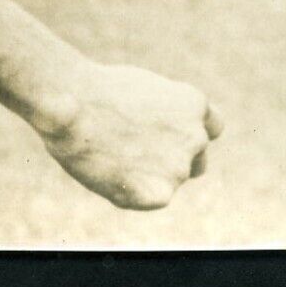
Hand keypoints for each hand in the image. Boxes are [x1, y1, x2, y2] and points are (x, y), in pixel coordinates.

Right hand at [36, 60, 223, 209]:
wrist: (73, 104)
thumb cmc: (95, 90)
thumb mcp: (140, 87)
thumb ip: (162, 114)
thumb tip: (160, 138)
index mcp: (192, 102)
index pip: (212, 127)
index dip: (191, 132)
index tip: (170, 135)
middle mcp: (194, 137)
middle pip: (196, 160)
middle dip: (173, 159)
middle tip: (135, 151)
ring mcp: (179, 168)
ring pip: (171, 180)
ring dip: (152, 176)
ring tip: (114, 157)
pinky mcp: (161, 195)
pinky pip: (151, 198)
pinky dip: (133, 192)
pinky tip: (109, 172)